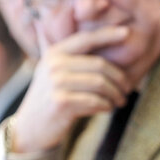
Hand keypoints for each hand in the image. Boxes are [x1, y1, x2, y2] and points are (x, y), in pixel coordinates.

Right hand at [12, 26, 131, 153]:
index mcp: (55, 53)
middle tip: (128, 88)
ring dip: (115, 94)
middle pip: (99, 65)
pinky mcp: (61, 102)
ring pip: (100, 83)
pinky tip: (108, 108)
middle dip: (119, 77)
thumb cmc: (53, 96)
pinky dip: (106, 105)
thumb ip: (74, 57)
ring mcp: (56, 83)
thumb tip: (109, 43)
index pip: (86, 39)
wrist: (32, 126)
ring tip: (120, 100)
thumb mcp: (56, 71)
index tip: (127, 32)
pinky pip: (94, 101)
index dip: (108, 34)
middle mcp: (54, 64)